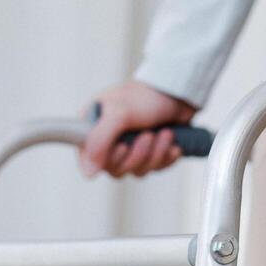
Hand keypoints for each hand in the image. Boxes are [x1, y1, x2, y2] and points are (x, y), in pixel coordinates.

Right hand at [80, 80, 196, 177]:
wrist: (178, 92)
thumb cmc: (145, 97)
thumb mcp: (118, 114)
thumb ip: (98, 141)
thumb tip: (88, 174)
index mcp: (93, 127)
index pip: (87, 158)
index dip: (106, 159)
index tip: (122, 146)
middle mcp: (108, 139)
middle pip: (115, 169)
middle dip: (138, 155)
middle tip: (148, 134)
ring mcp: (130, 147)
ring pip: (138, 170)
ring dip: (156, 154)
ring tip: (166, 133)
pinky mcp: (151, 153)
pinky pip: (156, 168)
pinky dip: (167, 157)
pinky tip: (174, 143)